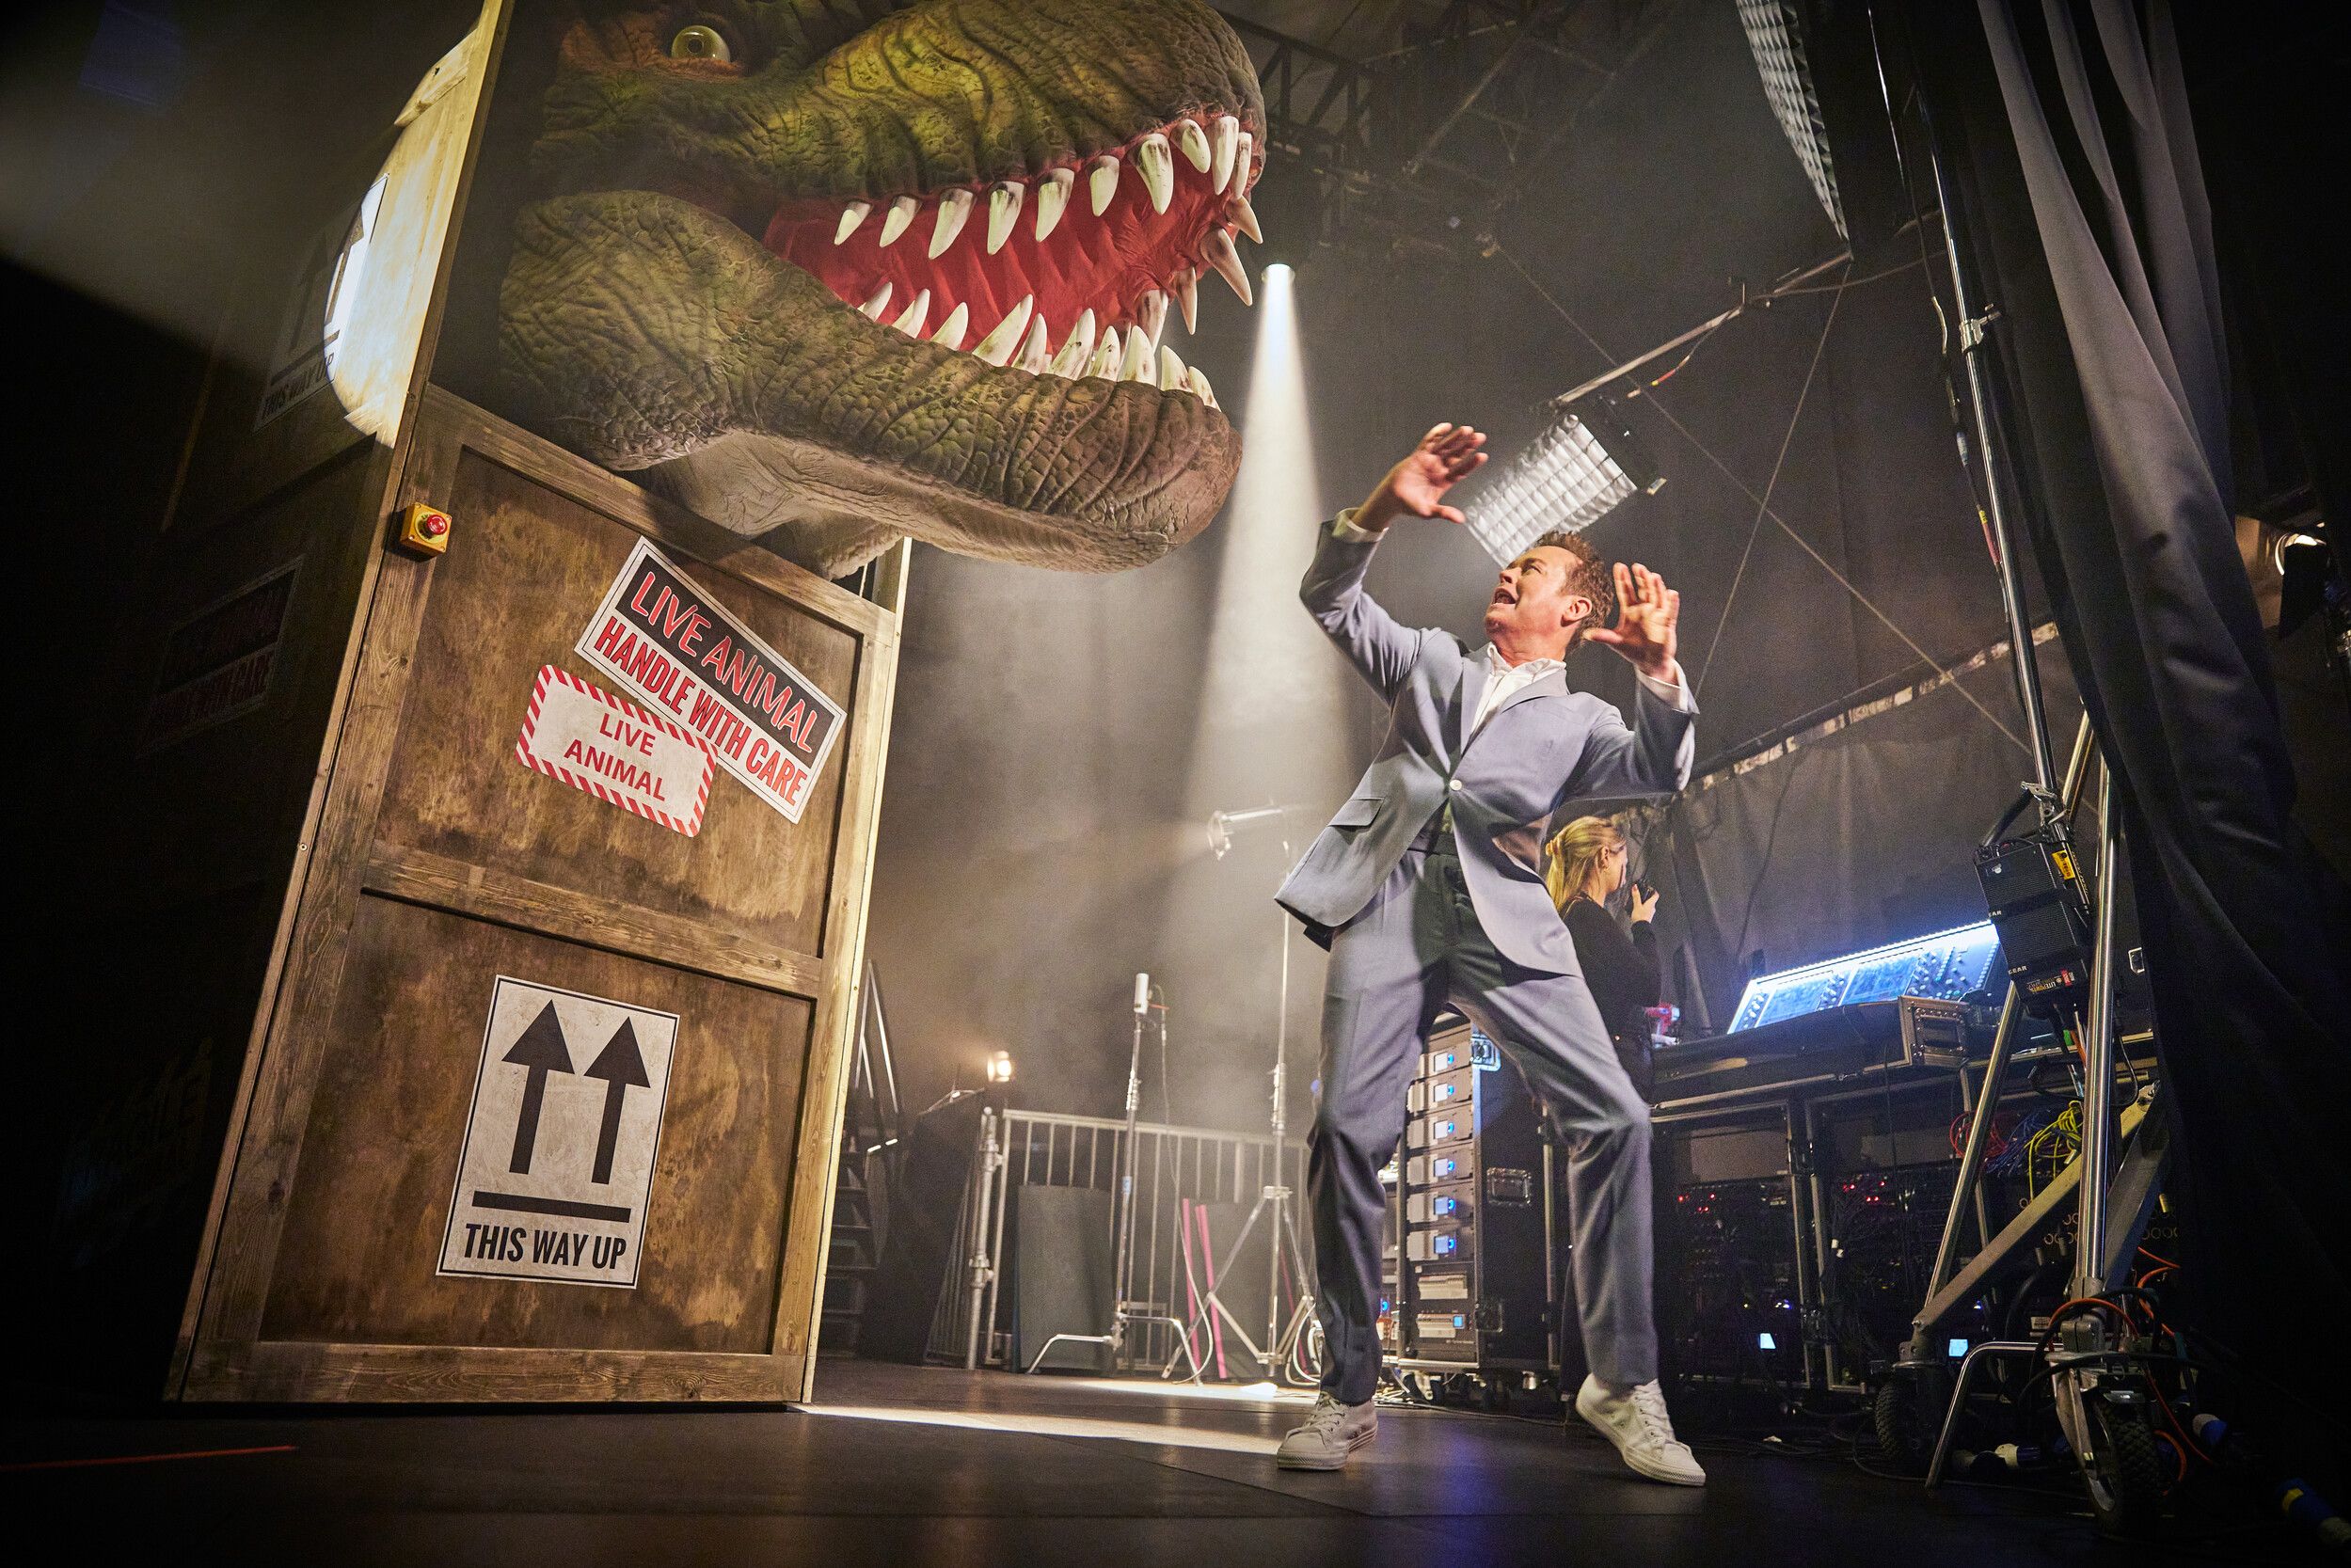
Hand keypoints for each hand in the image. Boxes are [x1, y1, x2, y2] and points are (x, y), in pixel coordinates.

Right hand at [1356, 423, 1487, 530]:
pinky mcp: (1418, 455)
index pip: (1461, 470)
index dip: (1472, 464)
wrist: (1392, 498)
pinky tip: (1446, 426)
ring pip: (1445, 446)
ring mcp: (1430, 461)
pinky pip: (1429, 442)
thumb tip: (1461, 520)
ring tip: (1467, 430)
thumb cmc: (1410, 506)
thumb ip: (1444, 512)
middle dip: (1468, 446)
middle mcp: (1439, 469)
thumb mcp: (1428, 511)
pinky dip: (1436, 433)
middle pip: (1457, 455)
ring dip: (1456, 438)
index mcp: (1445, 482)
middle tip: (1480, 437)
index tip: (1482, 456)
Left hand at [1585, 562, 1680, 681]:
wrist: (1650, 663)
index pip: (1626, 591)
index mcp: (1631, 610)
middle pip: (1643, 589)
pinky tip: (1671, 593)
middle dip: (1641, 578)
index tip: (1619, 566)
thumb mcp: (1616, 642)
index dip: (1622, 579)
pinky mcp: (1667, 623)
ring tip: (1653, 576)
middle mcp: (1644, 609)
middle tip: (1637, 566)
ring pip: (1657, 596)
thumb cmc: (1633, 650)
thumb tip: (1586, 634)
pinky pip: (1670, 611)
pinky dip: (1671, 602)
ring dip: (1656, 587)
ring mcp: (1657, 614)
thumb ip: (1604, 636)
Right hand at [1629, 883, 1659, 923]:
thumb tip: (1635, 887)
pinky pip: (1646, 911)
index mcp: (1651, 903)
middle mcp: (1652, 908)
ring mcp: (1650, 913)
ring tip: (1637, 902)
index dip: (1653, 890)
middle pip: (1652, 900)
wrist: (1640, 928)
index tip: (1649, 888)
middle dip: (1647, 897)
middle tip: (1641, 894)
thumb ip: (1636, 896)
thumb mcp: (1637, 905)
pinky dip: (1642, 908)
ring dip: (1644, 903)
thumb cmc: (1640, 917)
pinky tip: (1637, 910)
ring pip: (1649, 906)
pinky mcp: (1647, 917)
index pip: (1656, 895)